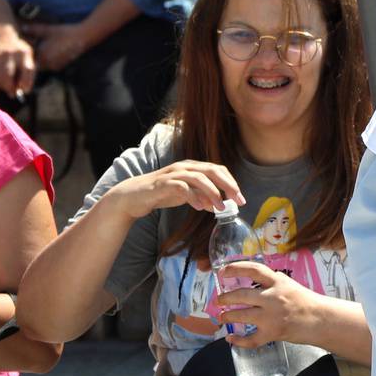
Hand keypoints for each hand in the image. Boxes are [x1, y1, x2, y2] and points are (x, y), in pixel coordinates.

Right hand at [0, 28, 35, 96]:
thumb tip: (17, 92)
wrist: (4, 38)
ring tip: (6, 87)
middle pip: (10, 76)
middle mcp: (11, 53)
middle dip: (11, 88)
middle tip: (12, 93)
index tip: (24, 90)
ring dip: (3, 87)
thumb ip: (26, 75)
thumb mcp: (27, 59)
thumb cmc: (18, 56)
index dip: (27, 83)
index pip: (28, 70)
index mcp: (24, 53)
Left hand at [23, 22, 87, 73]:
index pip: (28, 59)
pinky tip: (47, 53)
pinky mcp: (60, 66)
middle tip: (27, 51)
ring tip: (37, 51)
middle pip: (34, 64)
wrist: (82, 38)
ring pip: (41, 66)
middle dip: (31, 58)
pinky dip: (46, 61)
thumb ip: (33, 29)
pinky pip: (48, 66)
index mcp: (43, 56)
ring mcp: (54, 67)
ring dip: (39, 60)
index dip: (25, 54)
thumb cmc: (64, 32)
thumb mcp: (47, 30)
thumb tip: (21, 28)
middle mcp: (48, 64)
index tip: (22, 48)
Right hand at [102, 159, 243, 223]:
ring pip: (199, 177)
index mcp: (192, 167)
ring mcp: (174, 174)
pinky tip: (200, 208)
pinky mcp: (163, 184)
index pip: (218, 169)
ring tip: (220, 207)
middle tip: (238, 200)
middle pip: (212, 170)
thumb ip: (202, 198)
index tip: (241, 199)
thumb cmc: (161, 193)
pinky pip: (182, 188)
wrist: (134, 196)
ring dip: (213, 192)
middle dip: (228, 185)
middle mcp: (185, 167)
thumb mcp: (186, 196)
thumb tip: (218, 206)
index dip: (232, 182)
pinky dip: (193, 197)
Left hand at [209, 261, 317, 345]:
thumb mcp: (290, 285)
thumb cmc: (307, 302)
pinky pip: (250, 339)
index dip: (235, 268)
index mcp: (277, 282)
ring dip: (228, 316)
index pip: (253, 269)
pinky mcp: (272, 333)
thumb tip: (255, 278)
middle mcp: (272, 297)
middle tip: (219, 300)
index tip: (222, 272)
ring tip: (223, 317)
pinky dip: (238, 341)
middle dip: (225, 298)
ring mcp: (271, 316)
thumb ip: (272, 282)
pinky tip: (230, 339)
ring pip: (241, 316)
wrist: (322, 320)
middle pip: (241, 294)